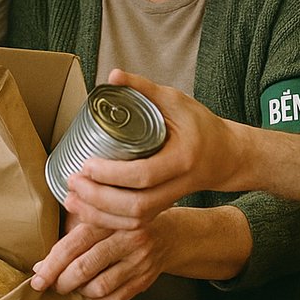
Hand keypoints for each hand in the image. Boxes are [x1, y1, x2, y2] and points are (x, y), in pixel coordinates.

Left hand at [30, 212, 170, 299]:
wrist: (169, 235)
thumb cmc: (122, 226)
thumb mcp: (101, 218)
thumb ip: (71, 236)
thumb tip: (40, 266)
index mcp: (110, 218)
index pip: (74, 243)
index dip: (51, 264)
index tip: (37, 277)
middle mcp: (127, 238)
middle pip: (85, 267)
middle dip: (61, 282)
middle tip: (52, 285)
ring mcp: (139, 260)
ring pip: (99, 287)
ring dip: (79, 292)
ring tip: (74, 286)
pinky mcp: (145, 280)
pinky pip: (114, 299)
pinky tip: (91, 294)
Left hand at [64, 69, 241, 229]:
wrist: (227, 155)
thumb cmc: (201, 125)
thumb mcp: (176, 101)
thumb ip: (144, 88)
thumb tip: (113, 75)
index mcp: (182, 159)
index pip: (143, 175)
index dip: (112, 174)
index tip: (87, 164)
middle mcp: (178, 186)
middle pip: (136, 206)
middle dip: (99, 199)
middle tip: (73, 182)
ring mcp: (170, 201)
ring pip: (134, 221)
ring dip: (100, 215)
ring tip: (72, 199)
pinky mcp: (162, 208)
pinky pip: (134, 224)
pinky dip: (108, 222)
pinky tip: (86, 212)